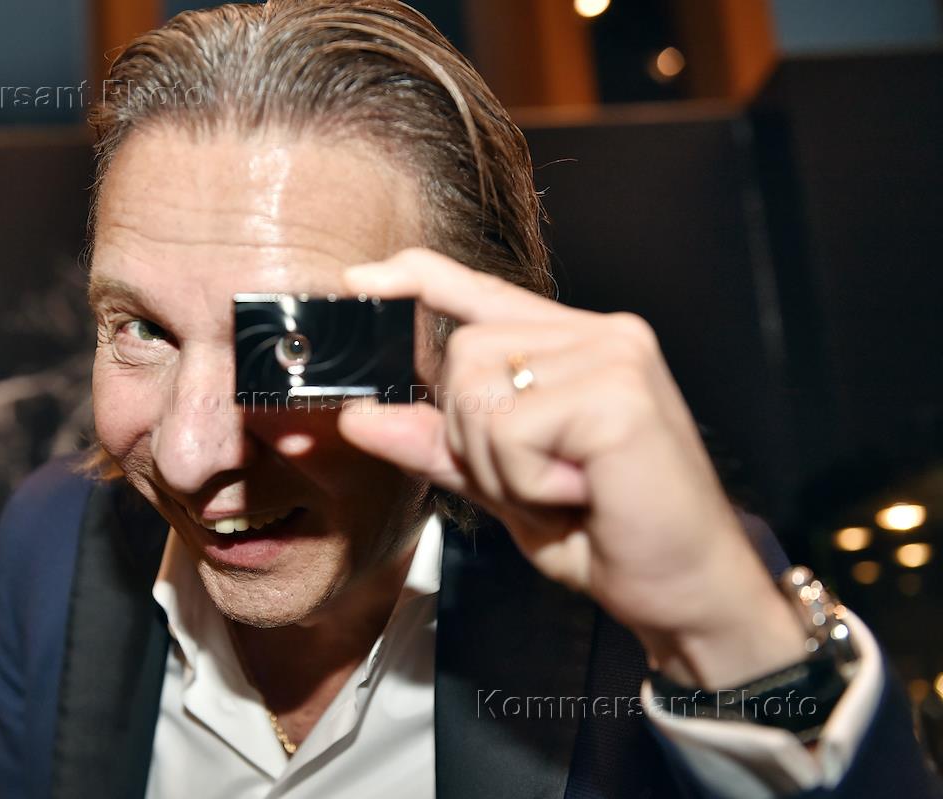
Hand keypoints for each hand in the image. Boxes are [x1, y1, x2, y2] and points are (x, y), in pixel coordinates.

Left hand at [338, 248, 805, 687]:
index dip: (419, 278)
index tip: (361, 280)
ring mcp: (613, 355)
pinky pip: (511, 429)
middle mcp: (599, 335)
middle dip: (471, 438)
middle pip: (463, 354)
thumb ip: (436, 443)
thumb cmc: (607, 533)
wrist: (688, 591)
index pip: (484, 292)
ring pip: (479, 391)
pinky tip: (579, 494)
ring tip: (562, 490)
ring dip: (499, 466)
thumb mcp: (502, 485)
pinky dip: (525, 481)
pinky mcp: (617, 393)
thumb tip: (359, 417)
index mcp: (575, 346)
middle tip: (535, 483)